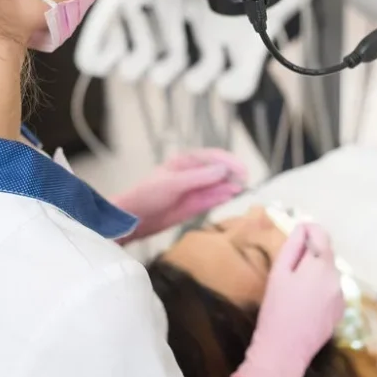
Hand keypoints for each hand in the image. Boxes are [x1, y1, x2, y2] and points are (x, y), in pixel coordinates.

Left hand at [111, 149, 246, 240]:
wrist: (132, 219)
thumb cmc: (147, 195)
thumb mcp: (174, 183)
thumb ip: (199, 177)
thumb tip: (223, 169)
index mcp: (184, 163)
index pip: (212, 157)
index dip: (228, 161)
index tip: (241, 168)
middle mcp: (191, 175)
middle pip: (217, 171)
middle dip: (231, 173)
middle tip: (245, 179)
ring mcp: (192, 191)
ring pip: (216, 186)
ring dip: (229, 186)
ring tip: (241, 188)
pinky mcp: (192, 207)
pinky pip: (210, 200)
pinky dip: (221, 197)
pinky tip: (231, 195)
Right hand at [232, 223, 344, 376]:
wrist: (284, 351)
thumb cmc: (276, 310)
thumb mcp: (279, 274)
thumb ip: (292, 247)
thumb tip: (302, 229)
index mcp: (322, 266)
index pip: (321, 236)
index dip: (309, 230)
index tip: (297, 232)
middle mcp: (337, 279)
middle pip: (325, 256)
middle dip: (309, 256)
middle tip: (287, 269)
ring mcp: (340, 297)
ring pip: (327, 275)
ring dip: (314, 274)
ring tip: (293, 290)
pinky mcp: (339, 313)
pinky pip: (330, 292)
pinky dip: (319, 291)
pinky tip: (303, 305)